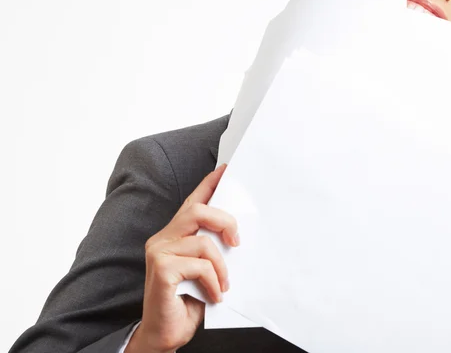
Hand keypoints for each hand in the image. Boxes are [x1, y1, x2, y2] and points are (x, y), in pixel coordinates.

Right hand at [126, 163, 239, 352]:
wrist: (163, 335)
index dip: (209, 184)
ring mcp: (159, 253)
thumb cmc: (186, 302)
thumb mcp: (204, 269)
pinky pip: (199, 265)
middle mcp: (162, 239)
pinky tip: (214, 295)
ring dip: (221, 266)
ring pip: (203, 242)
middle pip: (197, 211)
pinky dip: (213, 281)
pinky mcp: (161, 270)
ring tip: (223, 285)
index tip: (225, 170)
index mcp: (174, 235)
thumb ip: (212, 249)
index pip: (192, 202)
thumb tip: (236, 235)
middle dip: (224, 221)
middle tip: (237, 242)